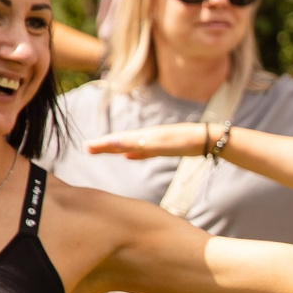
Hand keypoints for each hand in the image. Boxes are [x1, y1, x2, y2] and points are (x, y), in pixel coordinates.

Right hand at [88, 123, 211, 160]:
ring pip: (130, 145)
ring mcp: (154, 141)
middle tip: (87, 148)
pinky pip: (143, 151)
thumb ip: (139, 145)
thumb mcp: (160, 144)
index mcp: (143, 136)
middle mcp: (146, 137)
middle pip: (121, 141)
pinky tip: (129, 156)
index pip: (118, 140)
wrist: (206, 139)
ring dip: (115, 148)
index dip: (102, 144)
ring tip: (103, 150)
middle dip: (104, 145)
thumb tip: (116, 143)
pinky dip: (133, 153)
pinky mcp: (163, 147)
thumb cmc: (184, 141)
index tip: (86, 147)